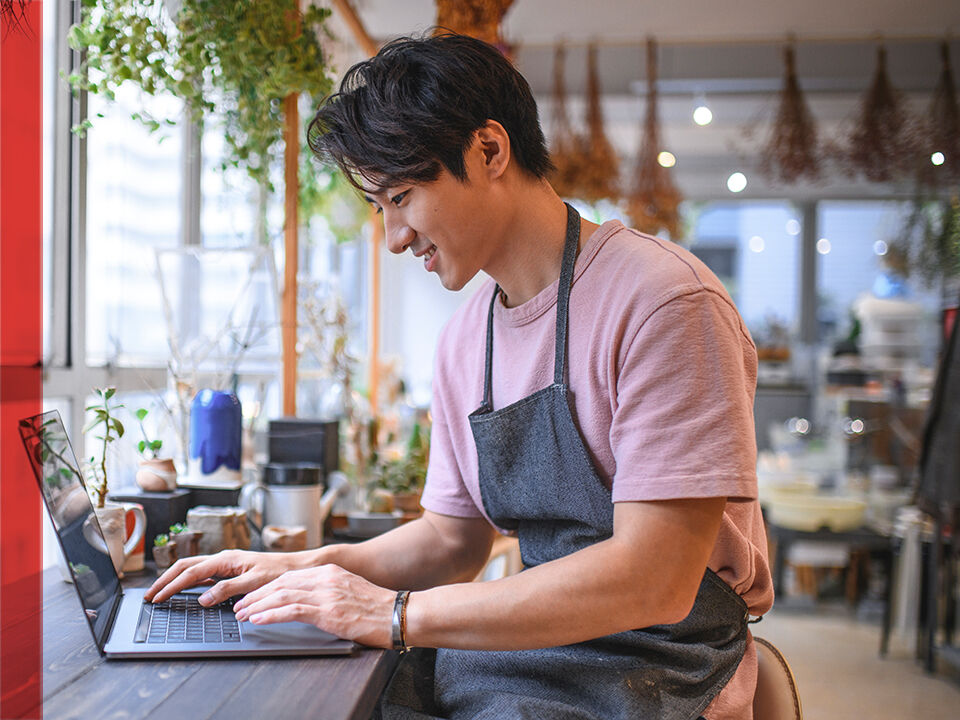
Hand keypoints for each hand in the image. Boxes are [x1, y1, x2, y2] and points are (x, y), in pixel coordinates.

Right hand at [145, 549, 307, 604]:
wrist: (294, 567)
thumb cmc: (279, 573)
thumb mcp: (254, 583)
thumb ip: (228, 590)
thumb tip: (203, 599)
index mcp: (226, 559)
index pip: (191, 573)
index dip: (172, 586)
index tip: (158, 597)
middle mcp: (222, 559)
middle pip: (185, 566)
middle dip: (165, 580)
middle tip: (149, 595)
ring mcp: (224, 564)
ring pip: (191, 569)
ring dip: (174, 579)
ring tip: (159, 593)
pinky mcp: (228, 570)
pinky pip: (202, 575)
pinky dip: (187, 582)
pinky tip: (182, 590)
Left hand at [232, 564, 395, 648]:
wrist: (399, 614)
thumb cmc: (378, 608)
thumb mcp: (350, 591)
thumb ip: (329, 591)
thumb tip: (309, 602)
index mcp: (331, 571)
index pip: (291, 576)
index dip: (269, 587)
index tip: (254, 596)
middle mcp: (326, 578)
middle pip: (282, 583)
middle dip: (257, 595)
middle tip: (241, 606)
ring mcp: (326, 593)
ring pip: (282, 595)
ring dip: (258, 605)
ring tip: (243, 614)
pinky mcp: (327, 611)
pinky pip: (291, 610)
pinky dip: (270, 615)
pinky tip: (258, 620)